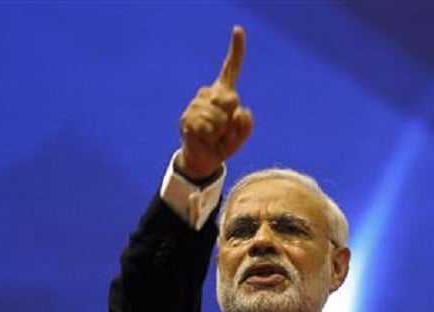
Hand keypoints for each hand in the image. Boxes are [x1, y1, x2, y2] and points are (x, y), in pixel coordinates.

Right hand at [177, 26, 253, 179]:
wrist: (204, 160)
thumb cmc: (223, 144)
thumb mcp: (241, 136)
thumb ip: (246, 125)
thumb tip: (238, 111)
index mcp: (223, 94)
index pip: (230, 69)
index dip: (236, 50)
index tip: (238, 29)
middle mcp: (208, 94)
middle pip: (231, 99)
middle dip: (232, 119)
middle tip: (223, 131)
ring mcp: (195, 105)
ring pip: (218, 116)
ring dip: (220, 131)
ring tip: (213, 136)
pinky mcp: (187, 118)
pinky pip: (206, 126)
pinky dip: (210, 136)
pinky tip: (204, 138)